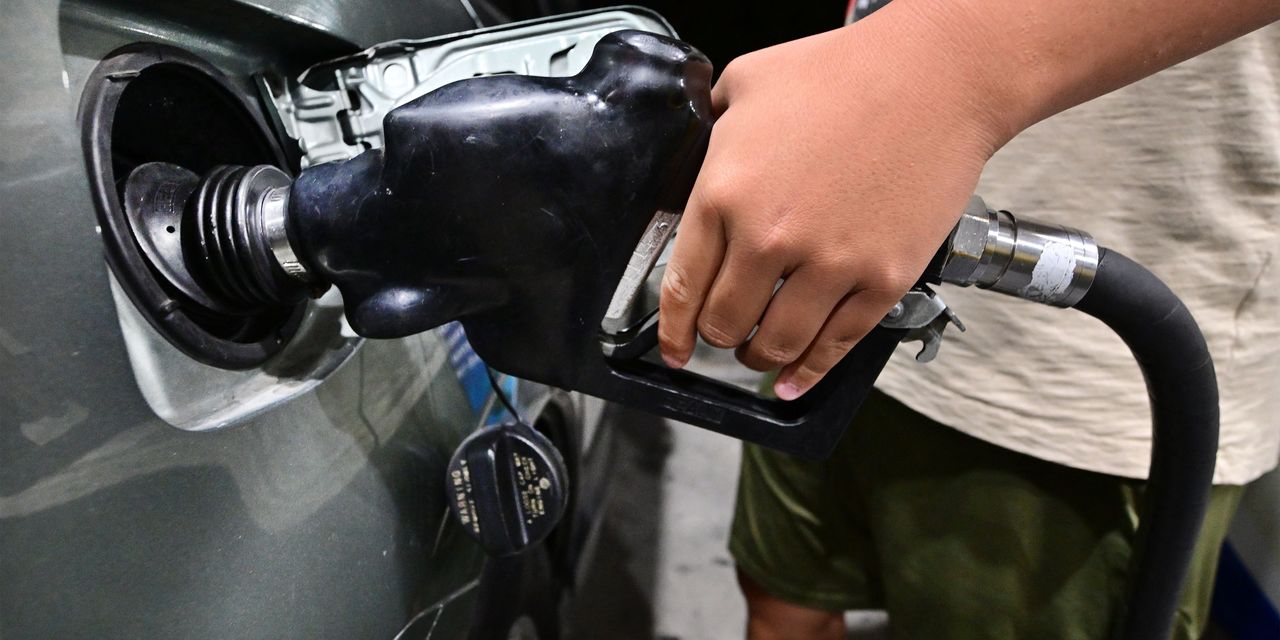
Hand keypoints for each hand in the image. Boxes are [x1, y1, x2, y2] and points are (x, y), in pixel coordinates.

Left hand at [657, 8, 1006, 398]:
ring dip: (760, 358)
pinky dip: (810, 373)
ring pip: (776, 345)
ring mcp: (830, 264)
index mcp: (724, 192)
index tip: (673, 347)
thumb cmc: (844, 72)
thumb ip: (712, 133)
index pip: (683, 287)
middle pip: (726, 322)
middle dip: (718, 337)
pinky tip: (796, 381)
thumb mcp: (746, 84)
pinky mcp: (882, 279)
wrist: (936, 76)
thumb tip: (702, 167)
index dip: (674, 329)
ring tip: (758, 354)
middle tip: (724, 335)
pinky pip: (836, 345)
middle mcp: (770, 237)